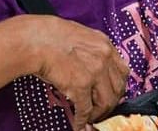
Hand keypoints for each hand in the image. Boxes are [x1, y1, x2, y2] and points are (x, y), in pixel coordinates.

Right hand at [19, 15, 129, 129]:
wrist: (35, 39)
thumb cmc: (51, 35)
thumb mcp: (81, 35)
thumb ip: (92, 50)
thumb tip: (94, 67)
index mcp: (105, 44)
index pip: (122, 71)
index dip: (118, 87)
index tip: (113, 94)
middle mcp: (104, 57)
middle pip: (118, 88)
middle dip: (111, 103)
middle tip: (103, 110)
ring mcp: (94, 72)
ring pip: (106, 102)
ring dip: (99, 114)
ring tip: (91, 119)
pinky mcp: (80, 85)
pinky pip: (86, 109)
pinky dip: (83, 120)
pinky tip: (79, 125)